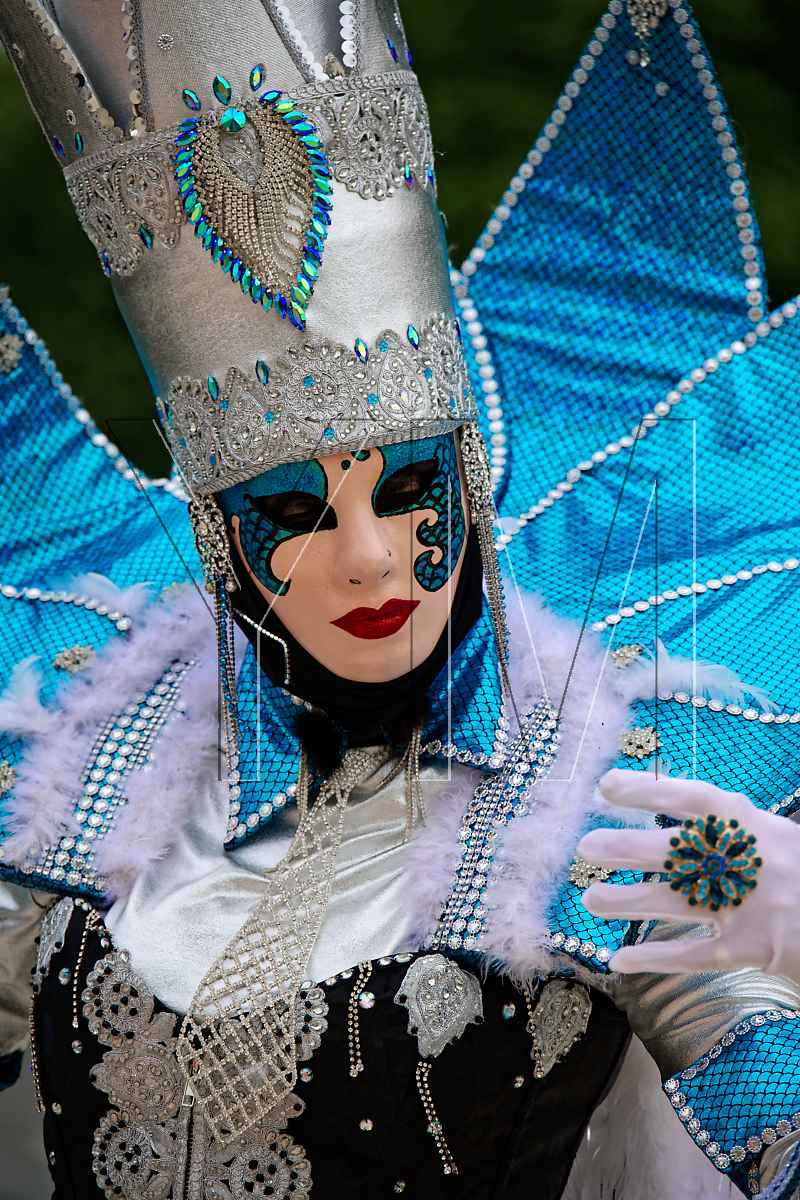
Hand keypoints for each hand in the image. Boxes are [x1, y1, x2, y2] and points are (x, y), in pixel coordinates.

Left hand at [576, 769, 799, 977]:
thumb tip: (684, 815)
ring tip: (591, 901)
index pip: (692, 798)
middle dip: (626, 848)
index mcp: (753, 825)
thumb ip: (734, 828)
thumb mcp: (777, 836)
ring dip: (629, 901)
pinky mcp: (749, 949)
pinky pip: (692, 954)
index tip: (605, 786)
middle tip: (585, 847)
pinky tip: (620, 962)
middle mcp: (745, 861)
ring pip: (674, 901)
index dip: (646, 790)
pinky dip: (654, 958)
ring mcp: (746, 906)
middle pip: (674, 851)